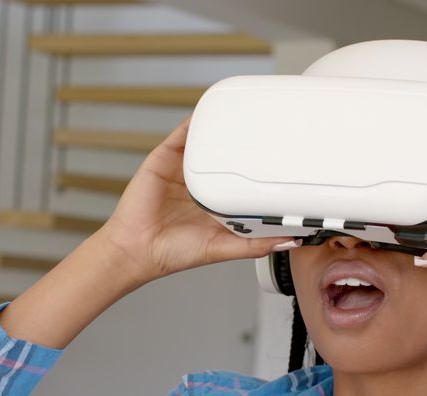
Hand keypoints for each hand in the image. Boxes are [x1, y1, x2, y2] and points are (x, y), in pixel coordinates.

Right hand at [95, 115, 295, 285]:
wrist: (137, 249)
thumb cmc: (174, 252)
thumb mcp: (223, 248)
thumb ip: (255, 244)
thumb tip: (289, 240)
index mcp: (217, 202)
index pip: (243, 180)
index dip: (261, 170)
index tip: (283, 161)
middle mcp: (202, 183)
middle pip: (228, 156)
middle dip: (246, 144)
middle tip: (271, 132)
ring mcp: (184, 169)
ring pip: (209, 141)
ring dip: (225, 128)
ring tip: (247, 115)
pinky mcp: (165, 158)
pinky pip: (183, 133)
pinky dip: (197, 121)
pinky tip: (211, 112)